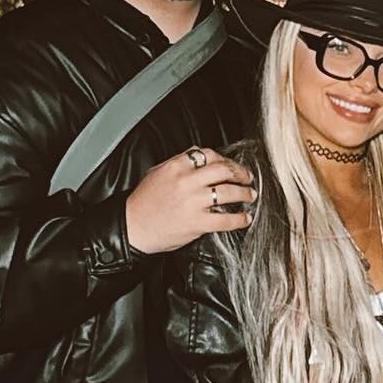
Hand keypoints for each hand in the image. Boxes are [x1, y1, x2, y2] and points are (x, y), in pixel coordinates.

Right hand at [125, 148, 255, 254]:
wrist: (132, 227)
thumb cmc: (142, 202)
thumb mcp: (157, 173)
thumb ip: (178, 164)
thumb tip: (198, 158)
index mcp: (176, 167)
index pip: (208, 155)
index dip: (224, 159)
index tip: (230, 165)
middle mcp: (187, 182)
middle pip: (223, 170)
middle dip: (240, 173)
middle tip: (247, 177)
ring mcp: (193, 202)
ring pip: (229, 192)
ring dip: (245, 193)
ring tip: (250, 195)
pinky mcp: (197, 223)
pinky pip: (226, 219)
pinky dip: (240, 219)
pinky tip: (245, 218)